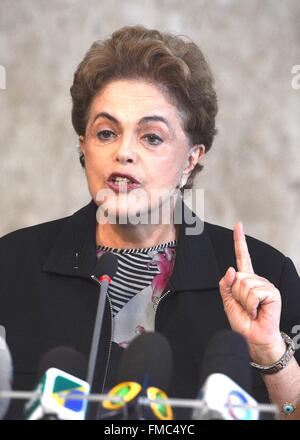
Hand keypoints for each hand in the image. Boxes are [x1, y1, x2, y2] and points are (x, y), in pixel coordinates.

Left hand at [219, 222, 284, 363]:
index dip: (239, 241)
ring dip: (244, 301)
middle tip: (244, 307)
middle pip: (238, 277)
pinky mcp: (273, 292)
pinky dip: (252, 305)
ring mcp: (266, 285)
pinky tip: (258, 311)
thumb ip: (226, 285)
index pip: (242, 256)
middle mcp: (257, 280)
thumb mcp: (227, 302)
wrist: (254, 338)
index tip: (238, 225)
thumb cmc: (243, 322)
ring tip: (251, 310)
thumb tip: (231, 269)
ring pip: (244, 285)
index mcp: (246, 279)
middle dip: (236, 294)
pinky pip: (254, 293)